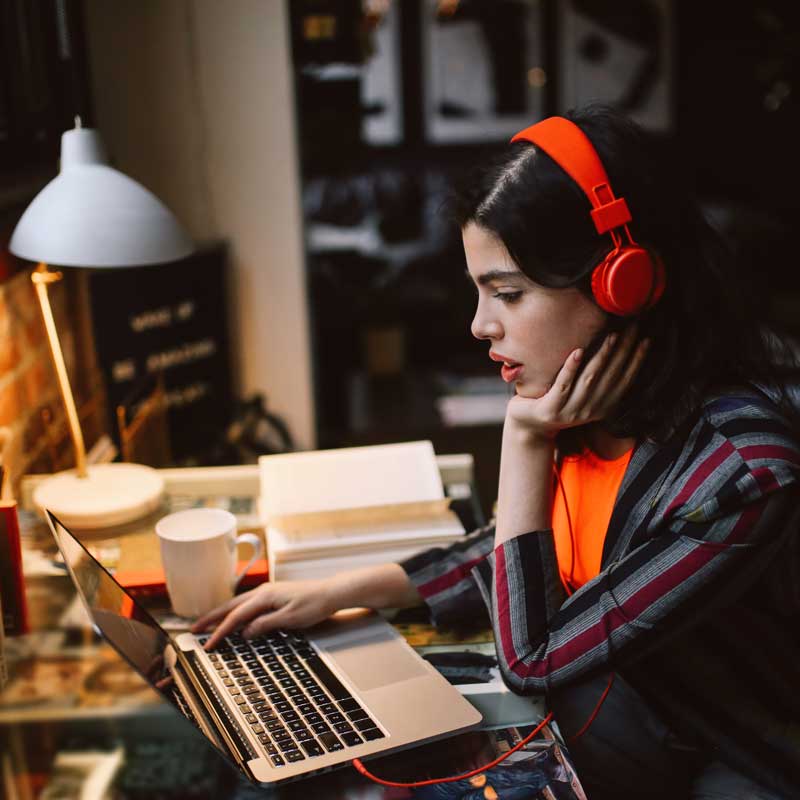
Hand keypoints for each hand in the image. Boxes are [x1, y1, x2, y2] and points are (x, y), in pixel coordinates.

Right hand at [191, 578, 336, 649]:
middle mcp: (263, 591)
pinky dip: (235, 611)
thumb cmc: (314, 604)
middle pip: (231, 606)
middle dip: (212, 618)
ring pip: (238, 604)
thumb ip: (265, 625)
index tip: (208, 643)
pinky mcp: (273, 595)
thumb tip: (245, 632)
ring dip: (222, 614)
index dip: (220, 631)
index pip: (236, 616)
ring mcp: (267, 592)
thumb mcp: (290, 619)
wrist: (331, 592)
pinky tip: (234, 618)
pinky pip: (247, 604)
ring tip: (208, 623)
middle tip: (194, 629)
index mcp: (264, 596)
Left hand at [506, 325, 648, 439]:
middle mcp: (589, 411)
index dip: (636, 361)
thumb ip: (598, 381)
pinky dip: (571, 368)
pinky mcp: (550, 409)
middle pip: (610, 377)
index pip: (624, 382)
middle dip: (623, 351)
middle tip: (632, 328)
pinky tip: (578, 351)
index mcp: (601, 408)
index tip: (646, 339)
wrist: (529, 427)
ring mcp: (569, 411)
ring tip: (611, 335)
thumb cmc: (556, 402)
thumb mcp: (581, 395)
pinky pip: (562, 385)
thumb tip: (616, 349)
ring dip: (602, 357)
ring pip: (589, 380)